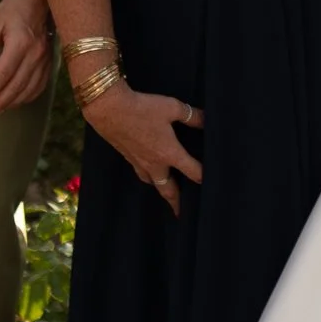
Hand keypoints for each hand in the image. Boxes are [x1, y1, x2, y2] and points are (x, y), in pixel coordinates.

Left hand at [0, 0, 53, 120]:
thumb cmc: (13, 9)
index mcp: (19, 43)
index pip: (3, 74)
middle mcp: (35, 54)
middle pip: (16, 86)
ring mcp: (45, 59)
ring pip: (29, 89)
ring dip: (12, 103)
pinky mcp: (49, 62)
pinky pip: (40, 86)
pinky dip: (27, 97)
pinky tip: (16, 102)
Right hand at [83, 81, 204, 208]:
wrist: (108, 109)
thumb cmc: (142, 108)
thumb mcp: (172, 108)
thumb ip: (191, 116)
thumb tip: (207, 120)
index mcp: (169, 153)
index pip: (192, 171)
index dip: (203, 177)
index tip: (211, 183)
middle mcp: (154, 163)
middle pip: (168, 189)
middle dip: (176, 202)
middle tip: (181, 213)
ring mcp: (138, 162)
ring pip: (152, 183)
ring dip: (161, 190)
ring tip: (167, 194)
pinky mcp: (127, 156)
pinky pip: (140, 172)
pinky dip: (147, 176)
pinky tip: (147, 171)